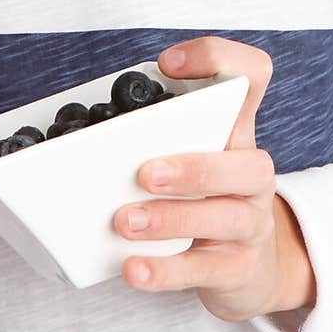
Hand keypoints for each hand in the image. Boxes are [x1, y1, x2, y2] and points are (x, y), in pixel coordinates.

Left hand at [113, 36, 315, 322]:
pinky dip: (165, 271)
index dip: (217, 60)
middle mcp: (252, 173)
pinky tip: (133, 268)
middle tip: (144, 174)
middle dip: (194, 168)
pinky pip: (205, 270)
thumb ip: (155, 134)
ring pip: (226, 217)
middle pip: (248, 162)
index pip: (250, 75)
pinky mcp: (239, 267)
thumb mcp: (192, 156)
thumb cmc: (203, 199)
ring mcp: (251, 222)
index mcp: (235, 132)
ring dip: (171, 218)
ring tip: (124, 222)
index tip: (167, 65)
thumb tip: (81, 128)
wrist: (247, 268)